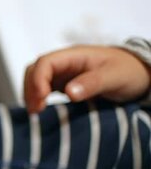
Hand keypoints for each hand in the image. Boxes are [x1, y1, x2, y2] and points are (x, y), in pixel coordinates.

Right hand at [23, 45, 150, 112]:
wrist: (138, 74)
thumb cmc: (128, 71)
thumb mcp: (114, 76)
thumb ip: (92, 83)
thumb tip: (69, 93)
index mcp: (74, 55)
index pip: (45, 63)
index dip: (38, 80)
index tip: (41, 100)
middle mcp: (64, 63)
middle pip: (34, 70)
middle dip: (30, 89)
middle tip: (36, 110)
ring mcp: (62, 74)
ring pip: (35, 79)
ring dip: (31, 94)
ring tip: (36, 113)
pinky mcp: (63, 84)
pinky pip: (43, 89)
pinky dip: (37, 99)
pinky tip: (41, 111)